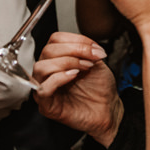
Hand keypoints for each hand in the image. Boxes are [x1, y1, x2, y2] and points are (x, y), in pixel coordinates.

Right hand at [32, 32, 121, 146]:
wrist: (108, 110)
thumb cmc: (100, 89)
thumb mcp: (96, 62)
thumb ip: (87, 50)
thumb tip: (84, 45)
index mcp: (57, 60)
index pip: (55, 40)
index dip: (76, 40)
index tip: (94, 48)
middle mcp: (48, 72)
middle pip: (47, 51)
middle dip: (73, 50)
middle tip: (91, 59)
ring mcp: (44, 88)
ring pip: (41, 67)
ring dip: (66, 62)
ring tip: (84, 68)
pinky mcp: (46, 106)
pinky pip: (42, 89)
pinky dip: (58, 78)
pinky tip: (73, 76)